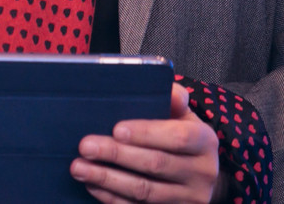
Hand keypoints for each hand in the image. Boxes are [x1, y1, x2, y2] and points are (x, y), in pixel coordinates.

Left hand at [70, 84, 225, 202]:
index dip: (146, 133)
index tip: (116, 129)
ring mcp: (190, 198)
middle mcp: (202, 172)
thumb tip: (169, 90)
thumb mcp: (183, 116)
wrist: (199, 175)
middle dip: (116, 155)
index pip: (178, 137)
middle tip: (85, 146)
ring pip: (144, 191)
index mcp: (205, 141)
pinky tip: (92, 185)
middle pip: (156, 164)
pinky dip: (112, 198)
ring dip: (107, 179)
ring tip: (78, 168)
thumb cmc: (181, 136)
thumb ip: (173, 99)